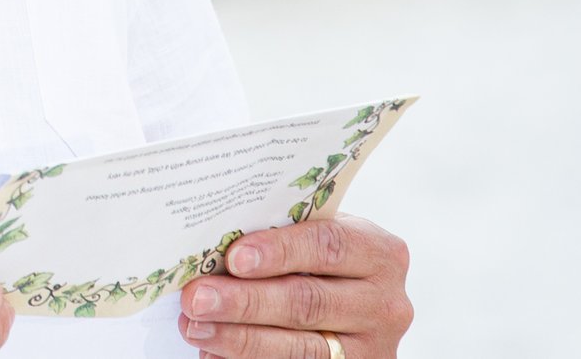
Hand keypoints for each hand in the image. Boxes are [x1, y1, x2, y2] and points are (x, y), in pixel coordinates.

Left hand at [175, 214, 411, 358]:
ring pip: (300, 347)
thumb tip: (212, 241)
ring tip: (195, 326)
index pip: (329, 245)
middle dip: (245, 301)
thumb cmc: (321, 258)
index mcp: (380, 253)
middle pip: (308, 301)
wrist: (352, 300)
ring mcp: (373, 348)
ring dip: (239, 338)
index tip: (234, 258)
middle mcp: (385, 303)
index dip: (280, 251)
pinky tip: (213, 352)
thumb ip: (284, 233)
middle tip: (197, 298)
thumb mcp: (318, 236)